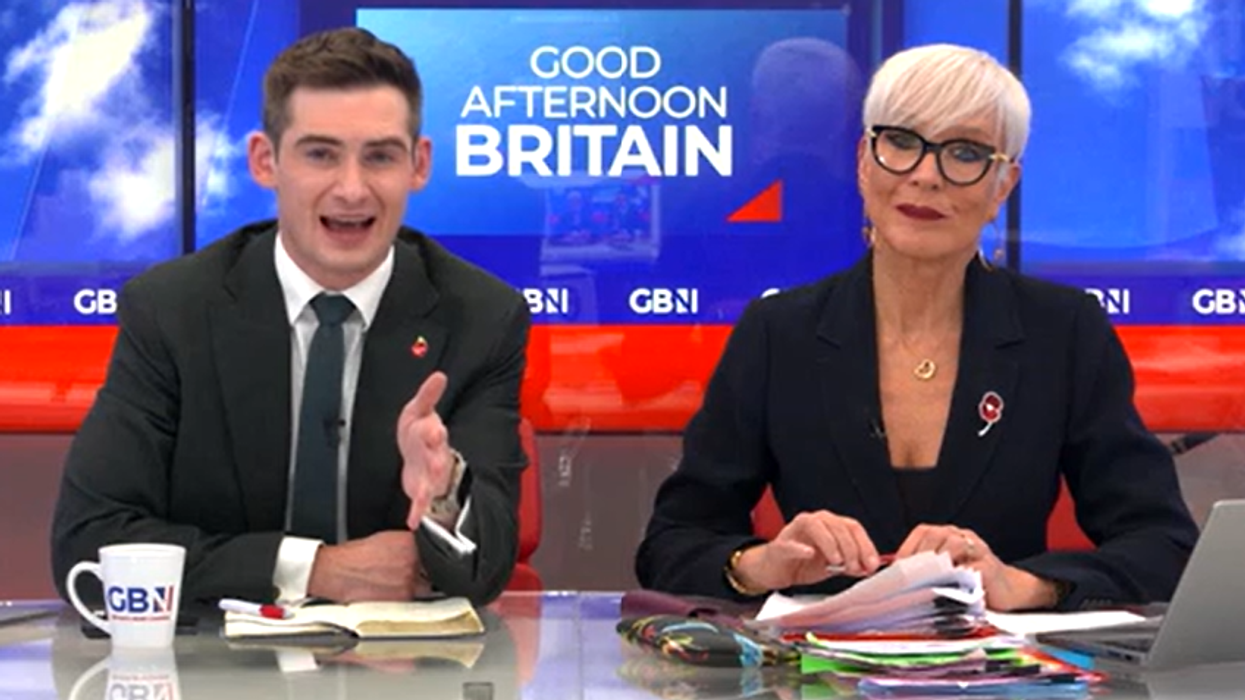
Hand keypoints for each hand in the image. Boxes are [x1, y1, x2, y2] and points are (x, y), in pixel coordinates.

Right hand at [307, 531, 431, 601]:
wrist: (336, 571)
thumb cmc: (354, 556)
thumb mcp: (385, 539)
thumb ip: (407, 544)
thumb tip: (420, 550)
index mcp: (410, 542)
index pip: (432, 551)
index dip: (427, 559)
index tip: (424, 564)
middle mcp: (412, 560)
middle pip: (430, 570)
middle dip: (421, 574)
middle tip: (401, 575)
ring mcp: (408, 579)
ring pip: (422, 587)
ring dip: (413, 588)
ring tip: (391, 584)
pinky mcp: (401, 598)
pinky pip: (410, 600)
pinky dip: (402, 599)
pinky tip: (387, 593)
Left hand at [398, 372, 454, 527]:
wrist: (417, 456)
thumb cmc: (418, 432)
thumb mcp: (420, 409)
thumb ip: (428, 394)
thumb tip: (439, 375)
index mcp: (433, 434)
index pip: (436, 432)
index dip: (435, 432)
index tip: (436, 430)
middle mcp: (435, 456)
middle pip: (438, 459)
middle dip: (437, 462)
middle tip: (437, 466)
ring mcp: (429, 475)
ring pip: (432, 482)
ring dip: (430, 489)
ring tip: (426, 495)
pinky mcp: (422, 490)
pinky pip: (420, 503)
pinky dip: (418, 513)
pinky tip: (413, 521)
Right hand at [734, 511, 882, 592]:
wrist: (774, 570)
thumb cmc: (803, 563)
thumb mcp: (832, 566)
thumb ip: (850, 565)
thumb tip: (869, 568)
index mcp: (830, 525)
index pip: (852, 527)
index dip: (866, 545)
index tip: (872, 564)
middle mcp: (815, 522)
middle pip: (837, 525)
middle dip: (850, 547)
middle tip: (854, 567)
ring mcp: (795, 531)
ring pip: (815, 526)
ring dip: (830, 543)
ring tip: (837, 562)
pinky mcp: (780, 545)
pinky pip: (790, 543)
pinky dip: (800, 548)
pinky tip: (810, 554)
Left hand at [895, 524, 1057, 610]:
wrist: (1008, 590)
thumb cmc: (969, 581)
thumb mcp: (944, 571)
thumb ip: (923, 570)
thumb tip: (894, 578)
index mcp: (947, 534)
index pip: (922, 532)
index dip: (907, 549)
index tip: (896, 569)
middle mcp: (961, 536)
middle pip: (935, 535)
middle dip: (919, 556)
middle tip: (909, 576)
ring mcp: (978, 549)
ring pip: (954, 546)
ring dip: (937, 564)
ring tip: (926, 580)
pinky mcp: (990, 566)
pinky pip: (972, 567)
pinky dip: (959, 577)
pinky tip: (949, 588)